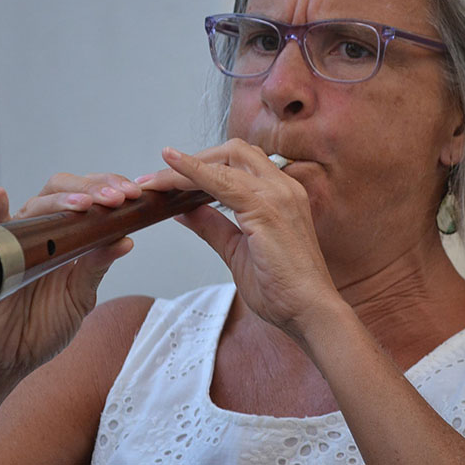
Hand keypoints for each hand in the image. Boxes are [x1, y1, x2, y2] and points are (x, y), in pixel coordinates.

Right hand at [0, 173, 141, 379]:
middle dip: (93, 187)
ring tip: (85, 205)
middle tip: (116, 197)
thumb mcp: (79, 297)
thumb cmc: (41, 327)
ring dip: (62, 199)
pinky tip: (1, 196)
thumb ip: (97, 267)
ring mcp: (17, 242)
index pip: (88, 198)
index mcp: (67, 238)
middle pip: (63, 190)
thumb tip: (126, 240)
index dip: (109, 188)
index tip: (133, 194)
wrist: (8, 359)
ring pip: (36, 205)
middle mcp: (42, 233)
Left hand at [140, 139, 339, 338]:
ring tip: (154, 182)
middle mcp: (282, 187)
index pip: (239, 163)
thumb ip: (213, 226)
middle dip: (194, 159)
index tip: (169, 174)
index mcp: (280, 194)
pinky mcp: (267, 209)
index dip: (202, 164)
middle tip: (157, 180)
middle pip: (233, 152)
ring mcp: (278, 195)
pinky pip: (223, 181)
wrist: (310, 313)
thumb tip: (183, 211)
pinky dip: (194, 171)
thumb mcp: (237, 251)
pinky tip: (171, 171)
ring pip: (225, 161)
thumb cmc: (283, 289)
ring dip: (185, 168)